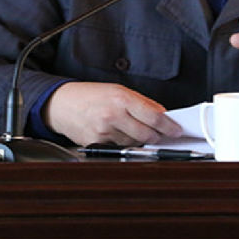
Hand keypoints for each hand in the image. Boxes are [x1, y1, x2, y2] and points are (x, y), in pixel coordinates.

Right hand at [43, 81, 182, 145]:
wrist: (61, 104)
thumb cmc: (90, 95)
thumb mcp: (119, 90)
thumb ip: (142, 102)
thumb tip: (162, 114)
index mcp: (122, 99)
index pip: (154, 117)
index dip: (169, 126)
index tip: (177, 130)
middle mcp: (113, 116)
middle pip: (147, 134)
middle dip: (157, 136)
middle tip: (161, 133)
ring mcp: (104, 132)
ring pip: (134, 143)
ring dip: (141, 140)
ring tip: (135, 129)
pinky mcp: (96, 144)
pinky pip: (119, 148)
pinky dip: (125, 143)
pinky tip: (120, 134)